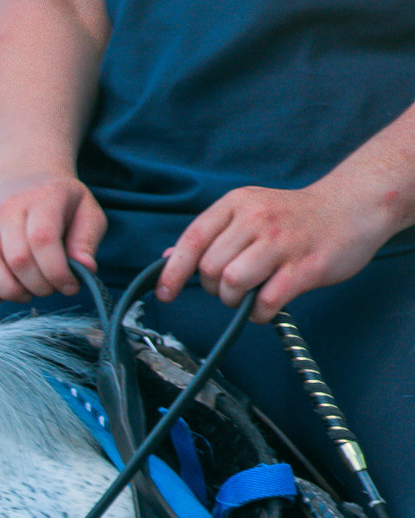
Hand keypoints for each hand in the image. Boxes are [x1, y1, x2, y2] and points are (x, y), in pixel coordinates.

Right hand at [0, 173, 107, 300]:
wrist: (24, 178)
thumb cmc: (61, 202)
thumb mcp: (87, 211)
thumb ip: (87, 240)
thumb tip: (85, 269)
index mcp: (42, 198)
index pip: (42, 240)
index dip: (57, 272)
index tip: (70, 286)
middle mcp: (7, 209)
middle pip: (16, 258)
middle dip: (38, 285)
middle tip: (50, 288)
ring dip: (9, 291)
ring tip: (26, 293)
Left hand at [157, 179, 400, 321]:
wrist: (353, 206)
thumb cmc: (294, 216)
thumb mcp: (248, 212)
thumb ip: (210, 236)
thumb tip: (166, 260)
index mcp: (237, 204)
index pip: (192, 240)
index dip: (173, 272)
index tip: (165, 294)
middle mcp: (257, 219)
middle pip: (211, 269)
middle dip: (214, 288)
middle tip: (233, 286)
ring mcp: (283, 242)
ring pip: (234, 284)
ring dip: (235, 300)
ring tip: (250, 294)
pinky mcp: (306, 267)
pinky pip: (265, 302)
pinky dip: (258, 313)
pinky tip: (266, 306)